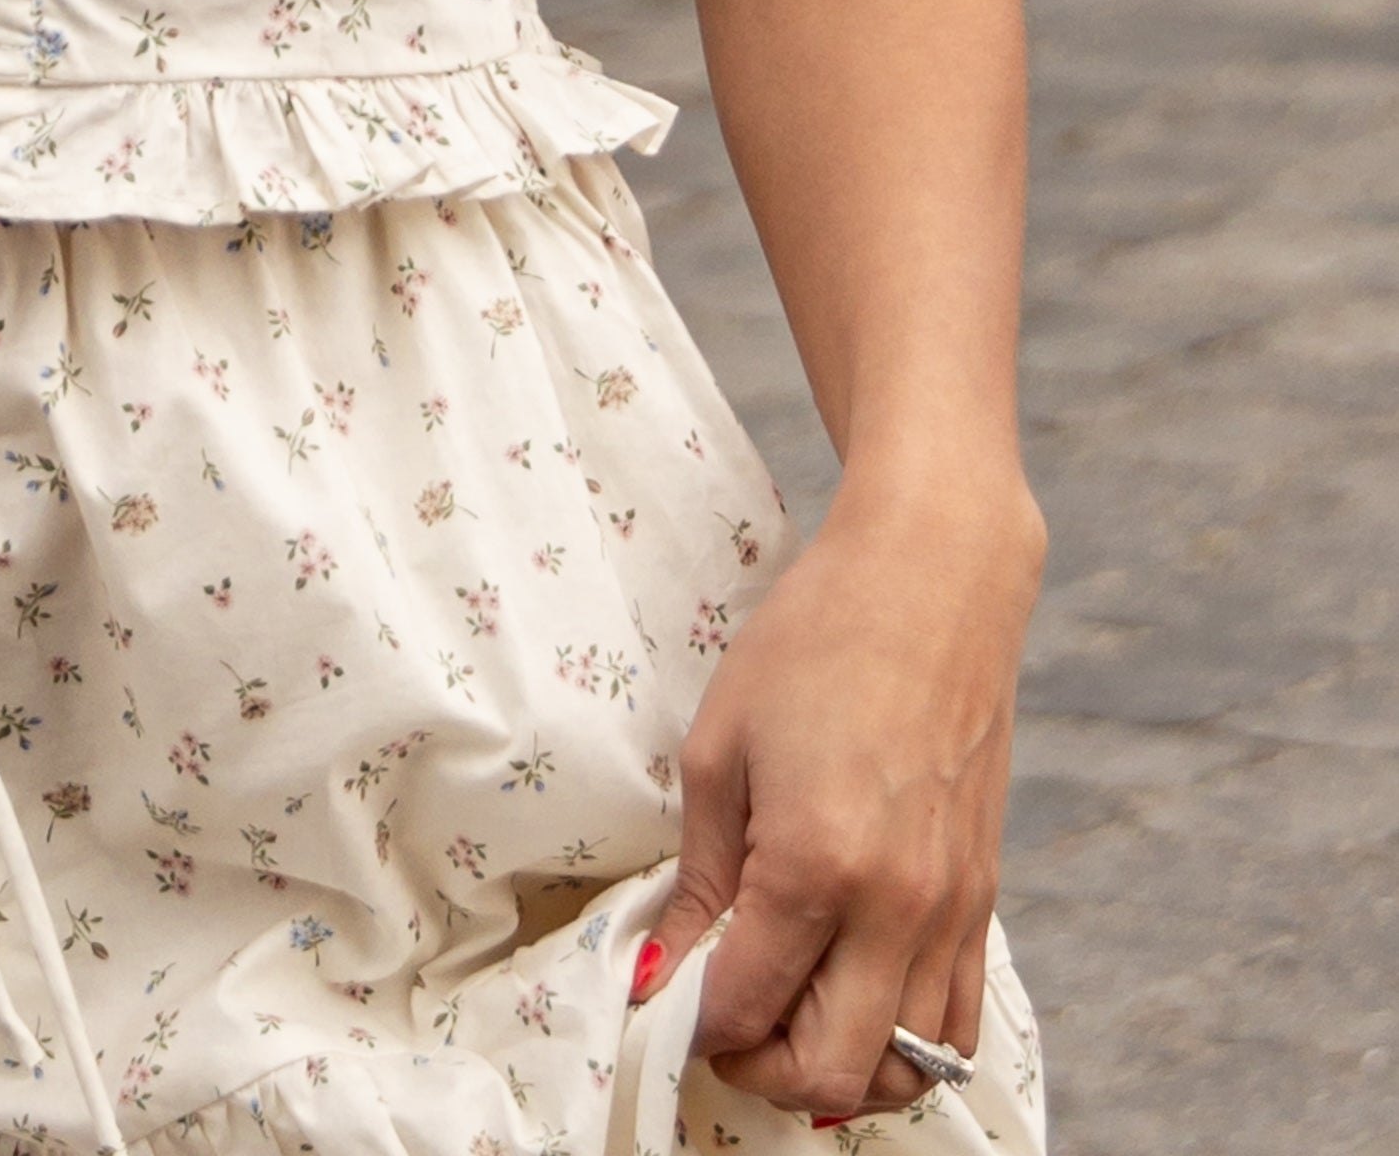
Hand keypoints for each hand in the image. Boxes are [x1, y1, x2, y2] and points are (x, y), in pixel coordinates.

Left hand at [640, 473, 1042, 1124]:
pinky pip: (956, 1024)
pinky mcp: (985, 900)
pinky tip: (854, 993)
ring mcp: (952, 912)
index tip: (667, 997)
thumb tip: (664, 972)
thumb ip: (698, 878)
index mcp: (815, 866)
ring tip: (788, 1010)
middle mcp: (896, 909)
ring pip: (904, 1069)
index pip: (744, 1009)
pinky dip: (903, 1041)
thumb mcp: (721, 746)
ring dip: (836, 1068)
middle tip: (723, 1018)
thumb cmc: (814, 639)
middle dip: (761, 1068)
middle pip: (830, 1074)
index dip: (691, 1021)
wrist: (933, 577)